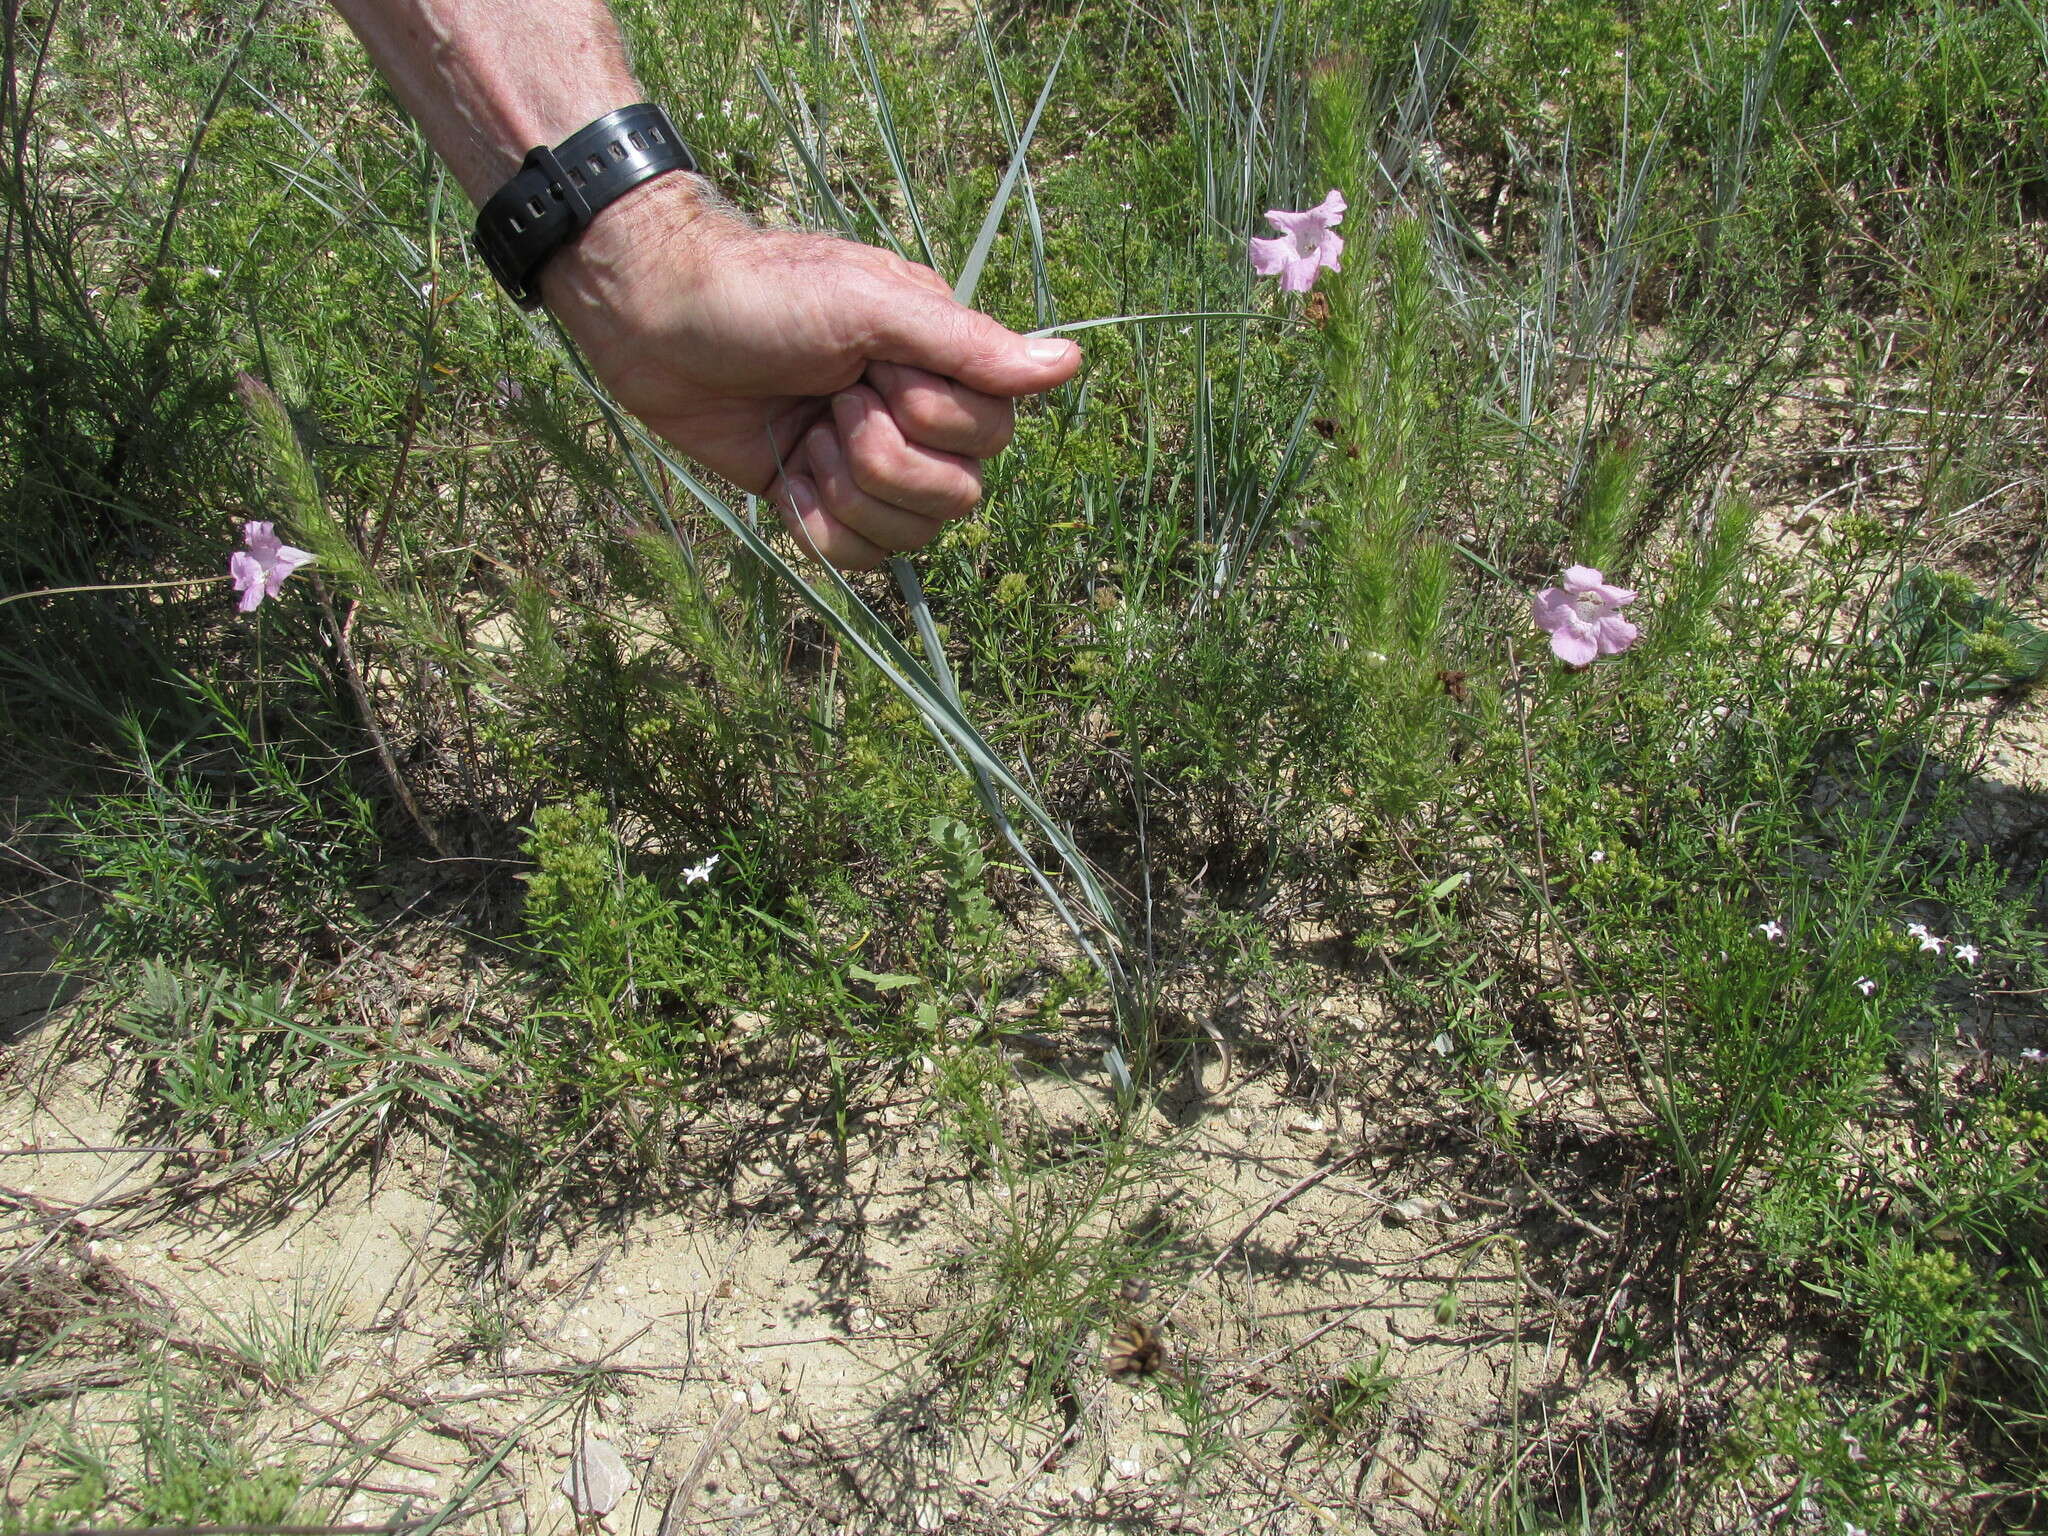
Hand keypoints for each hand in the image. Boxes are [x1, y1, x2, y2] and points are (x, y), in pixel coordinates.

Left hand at [543, 175, 1081, 568]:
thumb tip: (1069, 364)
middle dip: (882, 459)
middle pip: (956, 497)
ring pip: (909, 536)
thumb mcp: (867, 303)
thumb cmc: (761, 290)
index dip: (933, 420)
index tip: (872, 371)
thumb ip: (966, 344)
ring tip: (803, 433)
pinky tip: (784, 474)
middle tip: (830, 402)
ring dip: (845, 490)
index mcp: (940, 362)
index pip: (991, 436)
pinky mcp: (815, 500)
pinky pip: (855, 558)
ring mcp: (865, 464)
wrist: (653, 315)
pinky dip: (816, 525)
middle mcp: (915, 418)